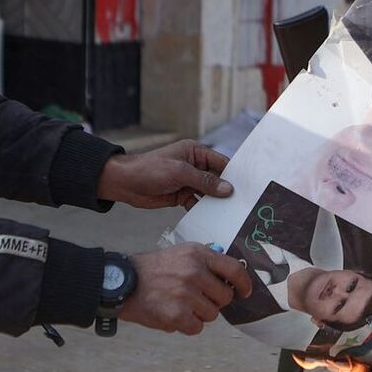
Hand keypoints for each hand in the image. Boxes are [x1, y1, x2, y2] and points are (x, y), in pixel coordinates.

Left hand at [96, 139, 232, 208]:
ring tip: (230, 214)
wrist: (124, 183)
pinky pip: (197, 203)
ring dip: (215, 202)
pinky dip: (202, 210)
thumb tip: (228, 189)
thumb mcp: (180, 172)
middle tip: (242, 204)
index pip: (220, 162)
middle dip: (226, 190)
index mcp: (195, 152)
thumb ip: (204, 181)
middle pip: (216, 179)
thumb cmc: (150, 169)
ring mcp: (188, 182)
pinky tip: (211, 219)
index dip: (233, 174)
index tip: (247, 187)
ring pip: (208, 193)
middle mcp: (194, 166)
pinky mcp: (181, 195)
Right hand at [118, 243, 252, 334]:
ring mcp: (185, 294)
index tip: (244, 292)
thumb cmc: (154, 269)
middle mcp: (194, 273)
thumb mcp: (182, 253)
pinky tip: (174, 315)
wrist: (124, 283)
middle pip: (225, 297)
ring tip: (180, 304)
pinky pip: (197, 328)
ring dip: (200, 314)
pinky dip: (187, 326)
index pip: (235, 269)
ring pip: (212, 315)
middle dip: (215, 301)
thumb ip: (207, 261)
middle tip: (197, 298)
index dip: (244, 284)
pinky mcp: (176, 315)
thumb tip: (233, 276)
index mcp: (198, 255)